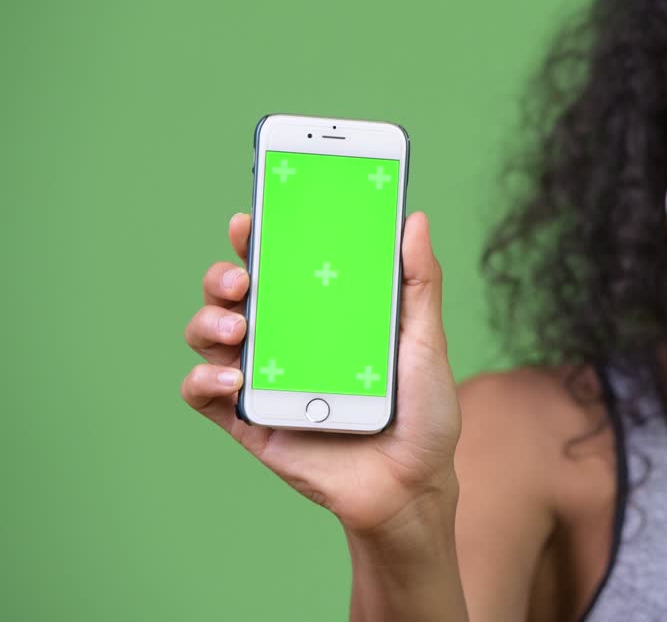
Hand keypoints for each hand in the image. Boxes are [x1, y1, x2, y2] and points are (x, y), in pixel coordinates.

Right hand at [182, 210, 461, 534]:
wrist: (411, 486)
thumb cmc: (423, 413)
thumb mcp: (425, 342)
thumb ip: (419, 283)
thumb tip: (414, 219)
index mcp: (323, 313)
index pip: (280, 264)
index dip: (257, 237)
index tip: (249, 218)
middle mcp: (286, 340)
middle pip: (232, 292)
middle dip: (223, 274)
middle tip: (243, 277)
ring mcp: (264, 379)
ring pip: (209, 334)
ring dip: (209, 320)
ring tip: (238, 327)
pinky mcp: (249, 421)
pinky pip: (202, 393)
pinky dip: (203, 377)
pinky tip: (233, 376)